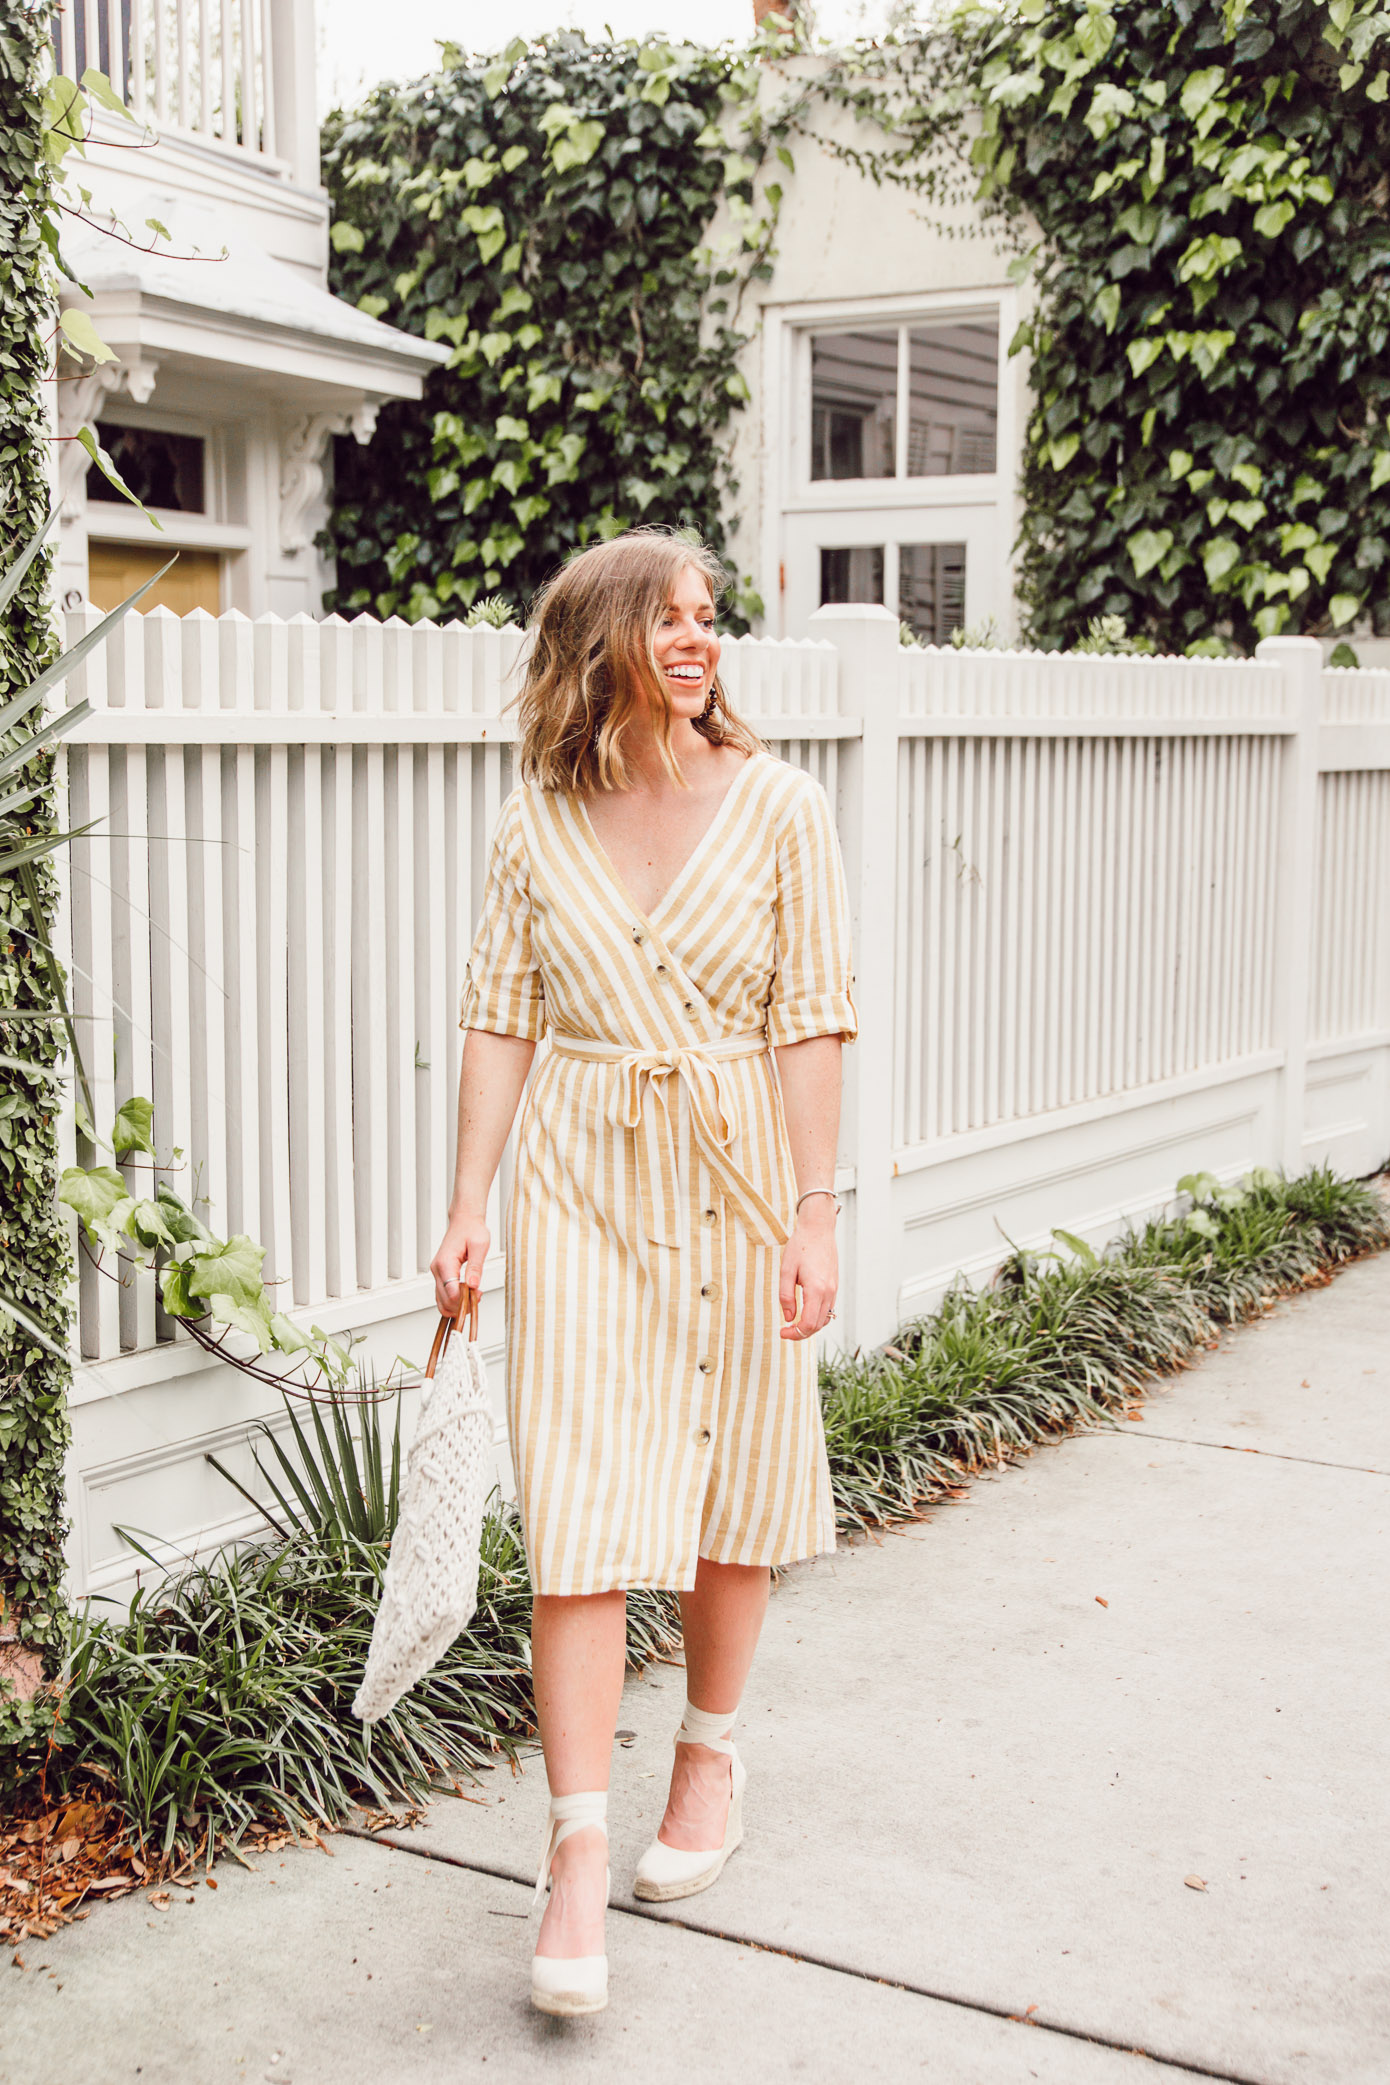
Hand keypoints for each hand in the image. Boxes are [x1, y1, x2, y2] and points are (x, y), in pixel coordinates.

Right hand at [430, 1211, 488, 1315]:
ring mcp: (437, 1273)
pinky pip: (443, 1295)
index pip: (450, 1292)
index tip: (478, 1295)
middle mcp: (437, 1269)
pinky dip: (454, 1300)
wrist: (465, 1221)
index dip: (464, 1300)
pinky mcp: (441, 1275)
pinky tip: (467, 1295)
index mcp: (445, 1262)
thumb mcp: (480, 1245)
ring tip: (474, 1297)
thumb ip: (476, 1267)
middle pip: (444, 1300)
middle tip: (478, 1296)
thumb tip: (473, 1285)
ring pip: (441, 1301)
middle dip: (461, 1305)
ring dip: (457, 1306)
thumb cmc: (472, 1230)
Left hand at [777, 1209, 837, 1340]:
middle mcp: (829, 1292)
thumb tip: (789, 1318)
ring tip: (794, 1324)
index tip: (782, 1332)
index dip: (795, 1334)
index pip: (809, 1324)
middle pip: (818, 1325)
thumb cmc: (800, 1246)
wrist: (818, 1229)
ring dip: (810, 1326)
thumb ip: (786, 1296)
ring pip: (825, 1319)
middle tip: (785, 1331)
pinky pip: (828, 1309)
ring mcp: (834, 1289)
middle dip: (801, 1333)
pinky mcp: (835, 1285)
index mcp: (817, 1289)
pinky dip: (817, 1316)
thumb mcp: (786, 1271)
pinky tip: (805, 1312)